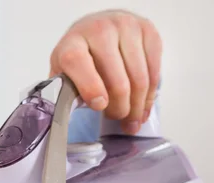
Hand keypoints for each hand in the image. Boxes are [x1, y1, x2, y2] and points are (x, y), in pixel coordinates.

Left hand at [49, 9, 161, 133]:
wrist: (98, 26)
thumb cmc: (80, 54)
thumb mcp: (63, 70)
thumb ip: (65, 90)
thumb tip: (69, 116)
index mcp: (72, 42)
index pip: (78, 62)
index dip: (89, 86)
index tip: (99, 106)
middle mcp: (100, 30)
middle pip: (117, 78)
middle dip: (120, 107)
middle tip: (118, 120)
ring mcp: (126, 28)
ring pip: (139, 77)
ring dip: (137, 105)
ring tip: (133, 121)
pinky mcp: (147, 30)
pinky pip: (154, 70)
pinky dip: (150, 95)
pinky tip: (143, 107)